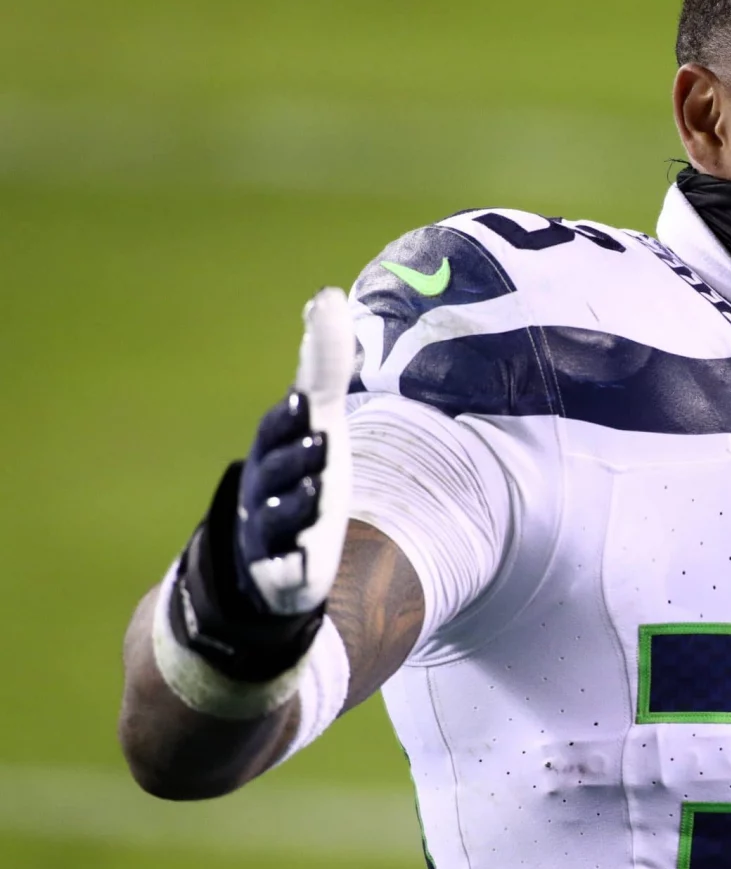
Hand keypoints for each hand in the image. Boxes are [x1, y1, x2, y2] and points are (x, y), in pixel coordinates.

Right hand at [237, 288, 355, 614]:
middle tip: (320, 443)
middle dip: (295, 457)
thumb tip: (327, 295)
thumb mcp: (313, 423)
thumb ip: (323, 366)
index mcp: (273, 452)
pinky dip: (289, 571)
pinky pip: (282, 573)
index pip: (277, 430)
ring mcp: (270, 533)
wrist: (266, 553)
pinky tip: (302, 568)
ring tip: (317, 494)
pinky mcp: (282, 572)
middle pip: (278, 472)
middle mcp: (265, 489)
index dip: (288, 418)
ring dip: (296, 507)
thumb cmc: (296, 473)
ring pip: (279, 520)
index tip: (304, 401)